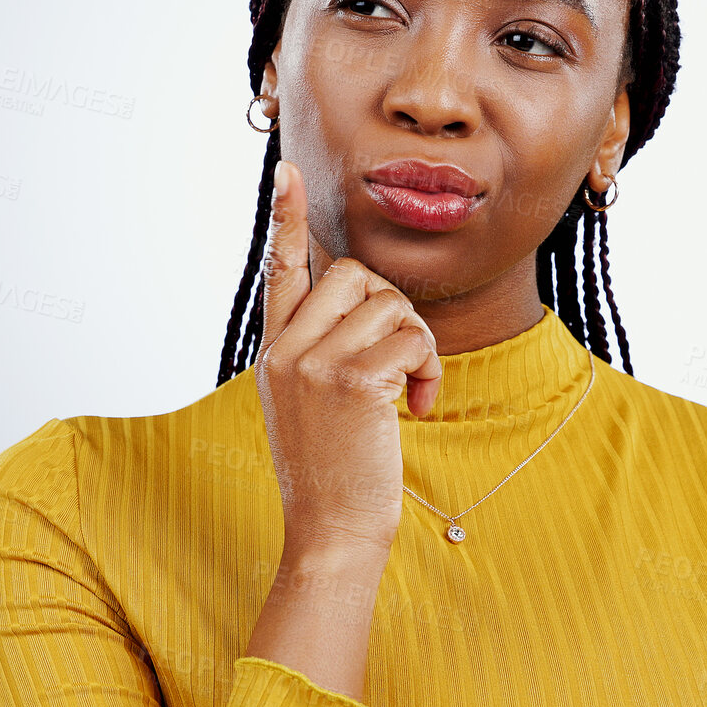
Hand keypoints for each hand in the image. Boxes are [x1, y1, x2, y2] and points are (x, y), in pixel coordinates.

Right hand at [254, 159, 442, 553]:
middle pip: (354, 274)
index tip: (288, 174)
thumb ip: (321, 351)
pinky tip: (418, 410)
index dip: (287, 218)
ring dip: (420, 345)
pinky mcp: (353, 380)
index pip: (280, 268)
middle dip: (393, 306)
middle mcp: (287, 348)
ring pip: (391, 304)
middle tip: (402, 362)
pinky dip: (431, 371)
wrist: (332, 532)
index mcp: (275, 350)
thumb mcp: (309, 403)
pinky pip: (414, 338)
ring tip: (411, 394)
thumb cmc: (335, 473)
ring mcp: (314, 362)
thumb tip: (365, 302)